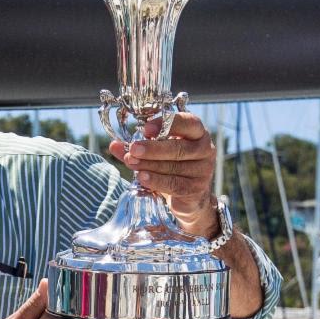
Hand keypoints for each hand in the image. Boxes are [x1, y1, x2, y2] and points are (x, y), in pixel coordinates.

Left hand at [109, 112, 217, 237]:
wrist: (188, 196)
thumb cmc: (170, 165)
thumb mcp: (155, 153)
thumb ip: (136, 148)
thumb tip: (114, 145)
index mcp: (196, 133)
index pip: (188, 122)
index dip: (167, 123)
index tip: (145, 129)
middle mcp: (205, 149)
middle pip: (179, 147)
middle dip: (153, 148)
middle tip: (133, 149)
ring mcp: (203, 170)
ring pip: (174, 167)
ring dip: (150, 165)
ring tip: (132, 163)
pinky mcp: (197, 189)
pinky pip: (175, 184)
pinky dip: (157, 181)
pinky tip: (142, 177)